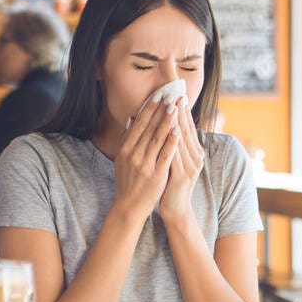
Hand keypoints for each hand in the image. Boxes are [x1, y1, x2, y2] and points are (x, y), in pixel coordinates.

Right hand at [113, 94, 179, 222]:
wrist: (129, 206)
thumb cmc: (128, 180)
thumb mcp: (123, 158)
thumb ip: (128, 138)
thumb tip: (132, 118)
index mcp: (125, 149)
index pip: (139, 124)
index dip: (149, 109)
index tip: (157, 95)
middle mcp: (134, 155)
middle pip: (149, 128)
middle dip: (160, 110)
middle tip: (170, 95)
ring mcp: (145, 165)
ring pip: (157, 138)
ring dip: (167, 121)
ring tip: (175, 107)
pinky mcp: (157, 174)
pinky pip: (166, 155)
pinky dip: (171, 141)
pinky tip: (178, 130)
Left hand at [159, 96, 204, 222]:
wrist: (176, 209)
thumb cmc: (171, 184)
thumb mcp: (173, 162)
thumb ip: (172, 145)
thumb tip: (167, 126)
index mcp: (193, 153)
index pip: (188, 128)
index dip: (183, 111)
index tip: (178, 94)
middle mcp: (196, 157)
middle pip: (187, 130)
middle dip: (181, 111)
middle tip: (176, 93)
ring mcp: (191, 166)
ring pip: (182, 140)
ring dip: (176, 122)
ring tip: (171, 106)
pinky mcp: (184, 175)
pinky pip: (176, 154)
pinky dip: (172, 141)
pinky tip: (168, 130)